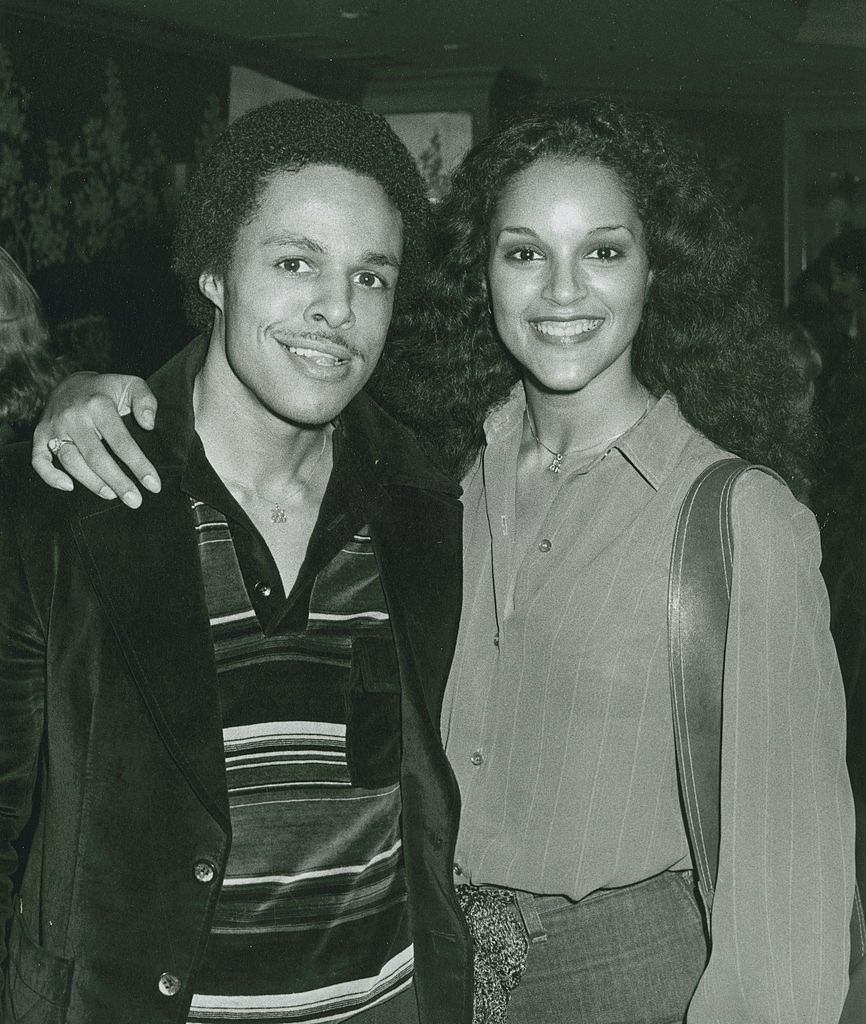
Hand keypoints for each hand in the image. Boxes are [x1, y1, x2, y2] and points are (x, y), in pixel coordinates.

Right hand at [31, 373, 160, 507]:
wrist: (70, 384)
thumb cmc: (107, 390)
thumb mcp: (131, 385)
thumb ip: (146, 401)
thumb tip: (149, 425)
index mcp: (98, 404)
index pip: (121, 441)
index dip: (138, 464)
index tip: (153, 485)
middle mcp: (74, 416)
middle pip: (96, 456)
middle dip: (117, 481)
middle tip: (135, 501)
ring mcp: (54, 427)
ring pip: (71, 462)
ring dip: (92, 483)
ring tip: (113, 496)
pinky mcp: (40, 435)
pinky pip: (39, 460)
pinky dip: (51, 476)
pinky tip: (70, 487)